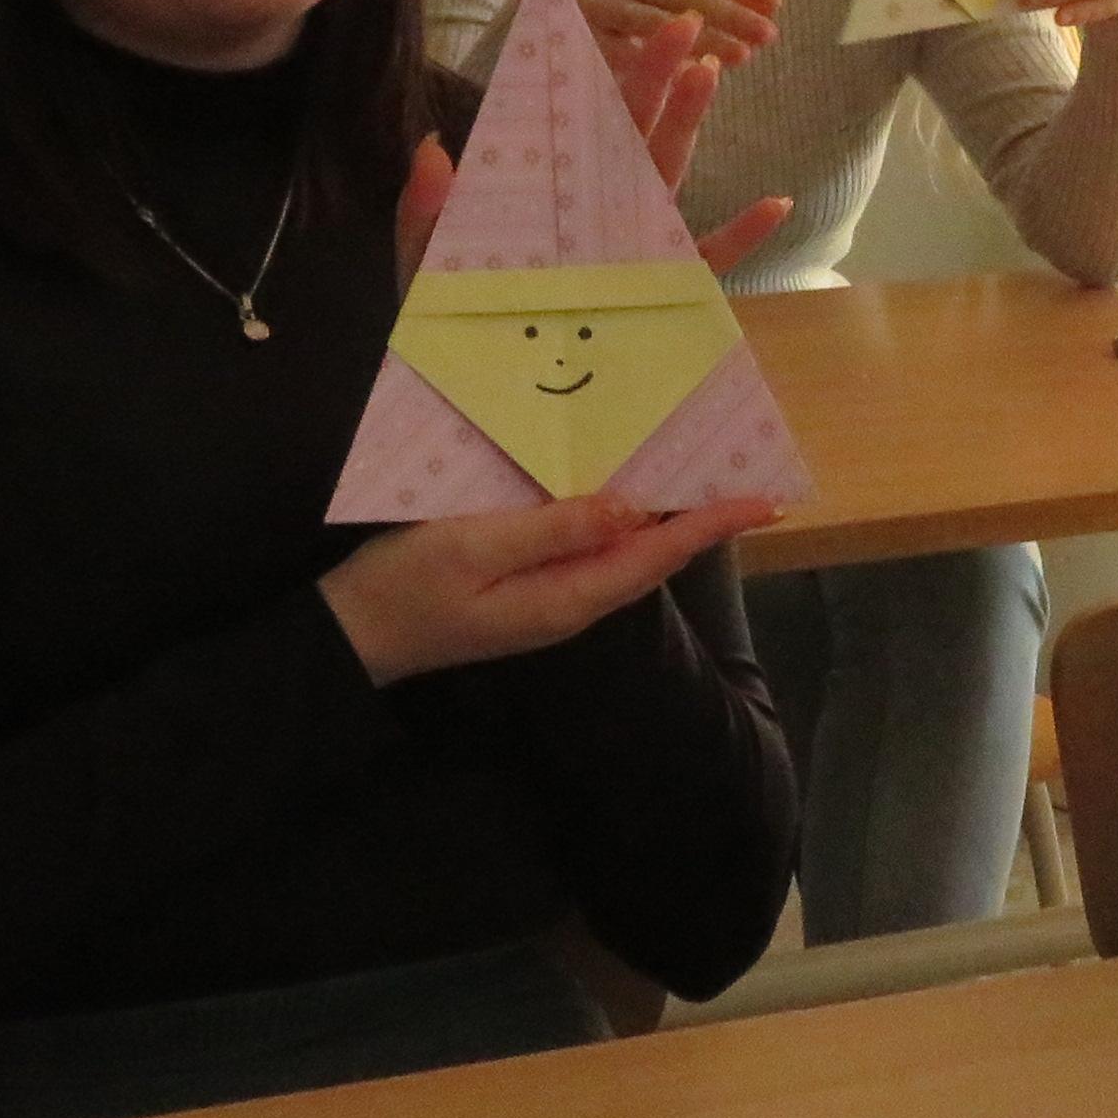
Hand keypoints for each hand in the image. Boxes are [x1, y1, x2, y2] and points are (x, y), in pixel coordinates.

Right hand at [321, 492, 777, 684]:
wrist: (351, 636)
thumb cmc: (405, 587)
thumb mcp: (474, 546)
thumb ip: (554, 527)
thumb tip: (631, 507)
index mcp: (567, 597)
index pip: (656, 554)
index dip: (711, 525)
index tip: (766, 501)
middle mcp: (570, 603)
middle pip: (651, 556)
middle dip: (701, 521)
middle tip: (749, 481)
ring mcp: (549, 599)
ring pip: (624, 552)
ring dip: (665, 518)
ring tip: (706, 480)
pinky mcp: (527, 588)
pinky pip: (591, 550)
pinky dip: (620, 520)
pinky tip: (625, 494)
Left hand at [395, 12, 791, 284]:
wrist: (482, 390)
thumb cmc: (460, 320)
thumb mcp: (430, 263)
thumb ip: (428, 212)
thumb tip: (430, 150)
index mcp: (551, 192)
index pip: (574, 123)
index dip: (592, 74)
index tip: (608, 24)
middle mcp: (600, 208)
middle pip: (633, 129)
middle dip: (656, 74)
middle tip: (681, 20)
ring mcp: (639, 247)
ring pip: (669, 172)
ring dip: (689, 122)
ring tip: (709, 70)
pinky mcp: (666, 294)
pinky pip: (711, 261)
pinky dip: (745, 235)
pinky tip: (775, 203)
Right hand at [568, 0, 782, 63]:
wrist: (542, 6)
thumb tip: (766, 2)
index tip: (776, 1)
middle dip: (730, 13)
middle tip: (769, 34)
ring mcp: (596, 0)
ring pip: (657, 24)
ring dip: (704, 40)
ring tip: (742, 56)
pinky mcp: (577, 34)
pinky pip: (625, 53)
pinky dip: (659, 66)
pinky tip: (691, 81)